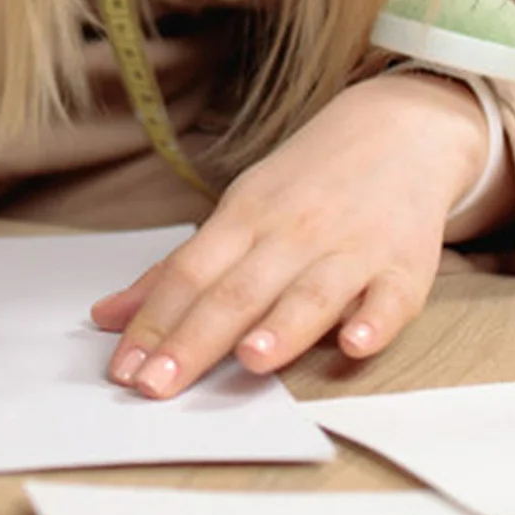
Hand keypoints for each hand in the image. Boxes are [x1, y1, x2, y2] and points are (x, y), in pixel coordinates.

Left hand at [90, 73, 489, 399]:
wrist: (397, 129)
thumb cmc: (303, 185)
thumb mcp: (236, 213)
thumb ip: (178, 270)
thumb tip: (108, 316)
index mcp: (242, 220)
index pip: (187, 274)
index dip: (153, 323)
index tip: (123, 370)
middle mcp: (290, 234)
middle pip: (236, 291)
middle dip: (194, 340)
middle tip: (158, 385)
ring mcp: (350, 249)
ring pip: (310, 293)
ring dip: (281, 328)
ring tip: (249, 361)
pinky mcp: (406, 265)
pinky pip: (391, 297)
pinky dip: (375, 320)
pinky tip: (355, 344)